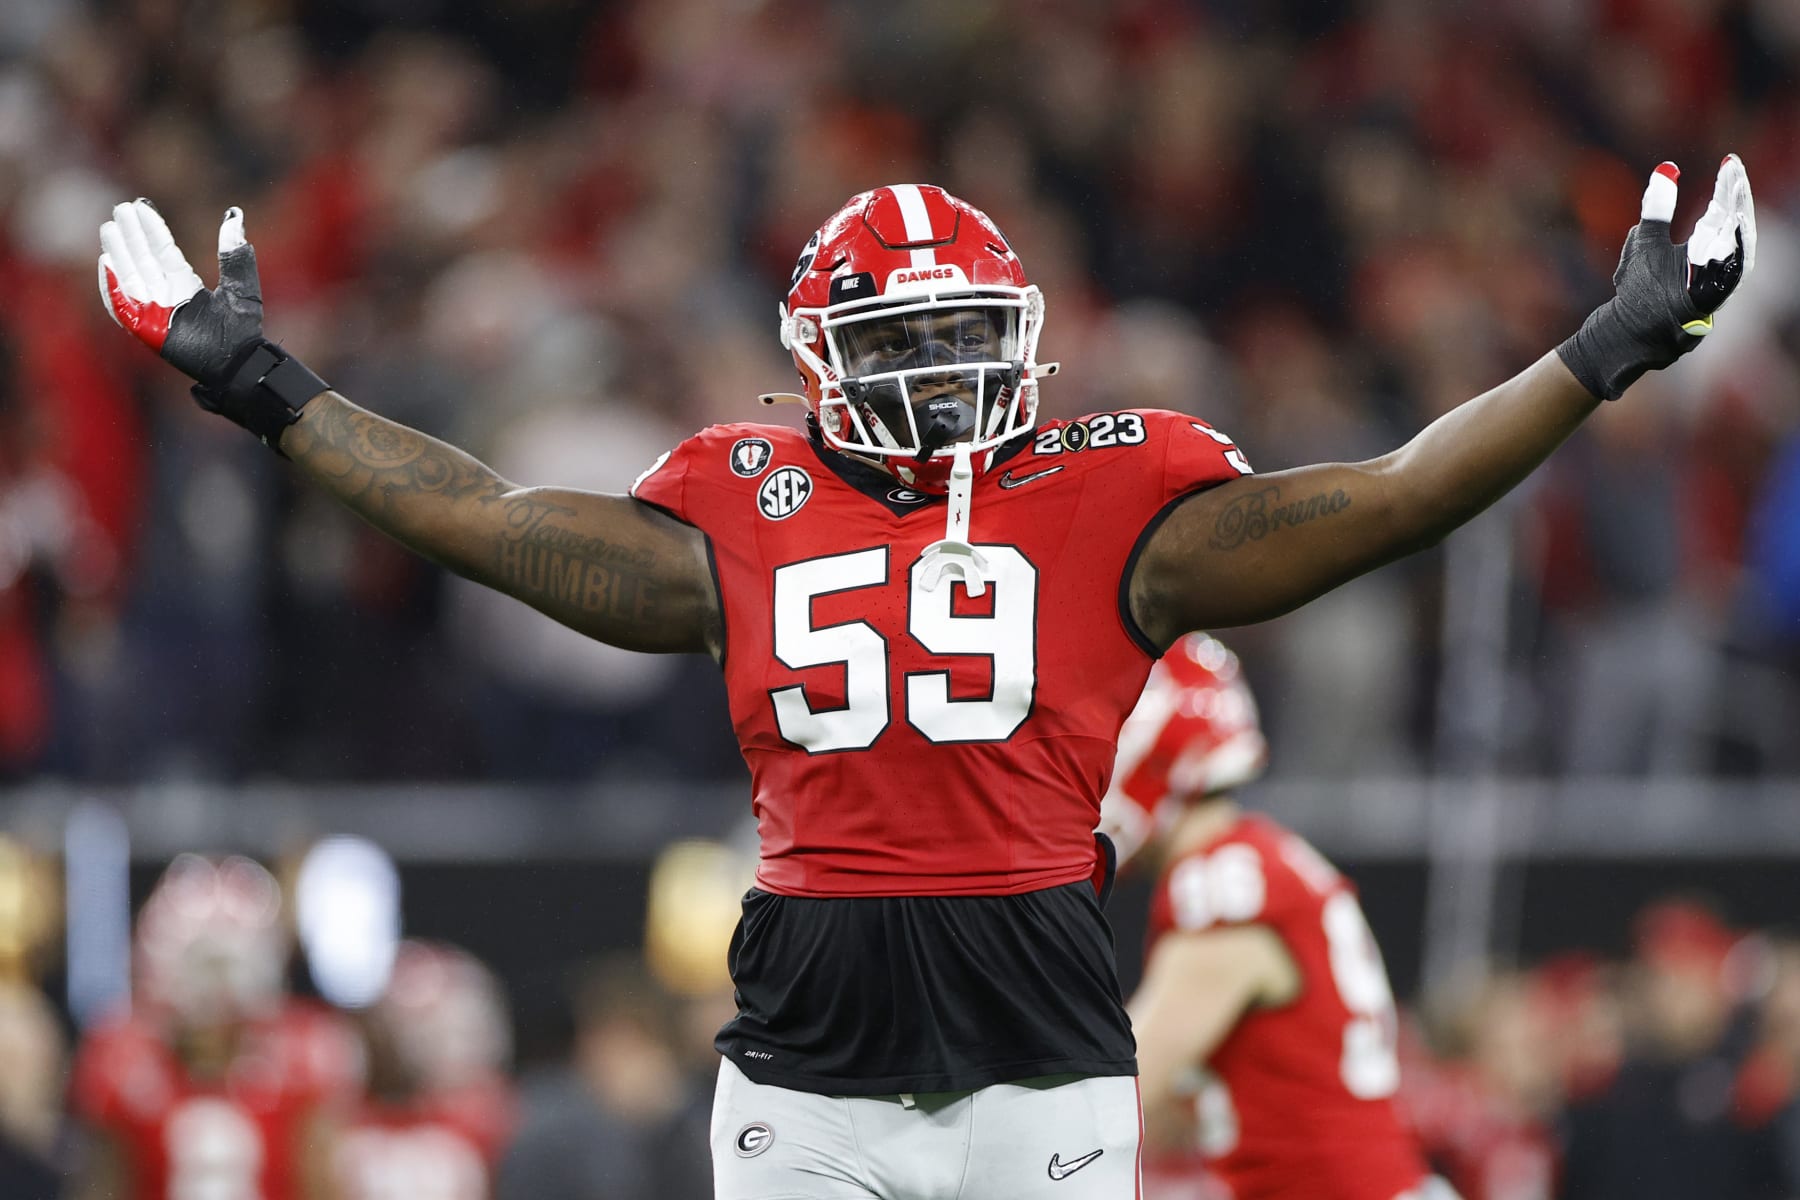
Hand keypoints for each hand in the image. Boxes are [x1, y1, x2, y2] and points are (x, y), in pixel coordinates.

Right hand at [97, 199, 326, 452]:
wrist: (239, 364)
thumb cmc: (242, 333)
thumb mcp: (241, 288)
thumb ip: (235, 256)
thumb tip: (235, 216)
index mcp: (185, 284)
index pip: (163, 250)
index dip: (152, 229)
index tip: (141, 205)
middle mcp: (166, 295)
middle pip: (143, 259)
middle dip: (131, 235)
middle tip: (121, 208)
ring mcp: (154, 311)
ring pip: (130, 276)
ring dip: (119, 253)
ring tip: (110, 228)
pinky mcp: (146, 328)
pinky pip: (123, 305)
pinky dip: (114, 287)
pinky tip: (107, 264)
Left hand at [1557, 154, 1756, 399]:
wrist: (1627, 331)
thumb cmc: (1639, 289)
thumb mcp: (1645, 240)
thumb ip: (1657, 208)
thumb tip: (1667, 169)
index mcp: (1705, 247)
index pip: (1724, 210)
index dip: (1729, 186)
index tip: (1730, 160)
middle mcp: (1715, 265)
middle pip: (1735, 226)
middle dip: (1737, 198)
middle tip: (1735, 172)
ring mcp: (1714, 285)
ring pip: (1735, 251)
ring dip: (1737, 222)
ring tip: (1735, 194)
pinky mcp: (1706, 305)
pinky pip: (1724, 279)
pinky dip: (1727, 255)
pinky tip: (1728, 230)